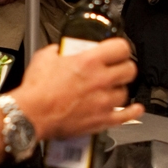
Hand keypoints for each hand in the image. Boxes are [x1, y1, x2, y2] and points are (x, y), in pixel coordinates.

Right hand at [17, 36, 141, 140]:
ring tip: (111, 89)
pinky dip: (133, 112)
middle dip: (124, 67)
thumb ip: (60, 50)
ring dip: (119, 89)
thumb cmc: (36, 90)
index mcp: (89, 61)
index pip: (121, 48)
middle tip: (117, 68)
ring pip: (126, 92)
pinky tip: (135, 108)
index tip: (118, 51)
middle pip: (129, 70)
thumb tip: (63, 50)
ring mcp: (103, 101)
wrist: (31, 115)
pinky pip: (126, 116)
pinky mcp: (101, 120)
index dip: (121, 48)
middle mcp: (101, 80)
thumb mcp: (46, 56)